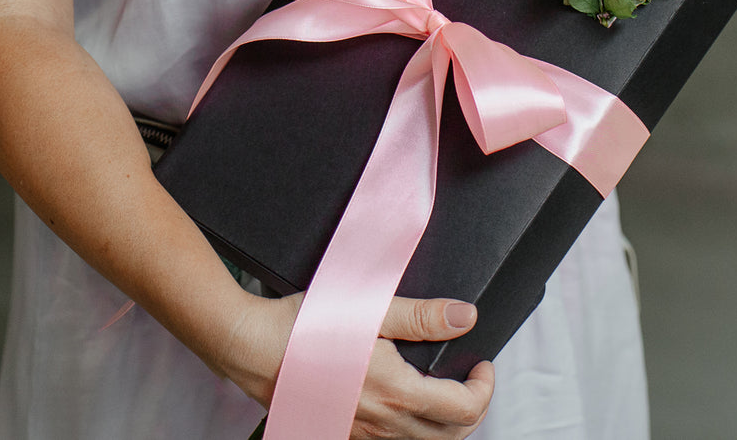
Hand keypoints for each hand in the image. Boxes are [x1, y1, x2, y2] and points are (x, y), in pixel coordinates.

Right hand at [224, 292, 493, 439]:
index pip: (463, 408)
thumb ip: (421, 316)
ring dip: (446, 424)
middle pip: (451, 435)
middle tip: (471, 379)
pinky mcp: (345, 433)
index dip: (484, 387)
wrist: (252, 348)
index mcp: (396, 392)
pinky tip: (407, 407)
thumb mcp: (369, 309)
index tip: (482, 364)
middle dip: (472, 408)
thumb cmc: (304, 327)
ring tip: (445, 392)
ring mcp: (363, 434)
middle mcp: (382, 423)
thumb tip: (465, 317)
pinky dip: (414, 433)